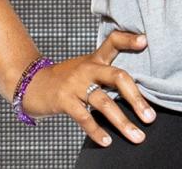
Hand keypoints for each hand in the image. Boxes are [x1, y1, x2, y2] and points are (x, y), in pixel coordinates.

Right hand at [18, 29, 155, 147]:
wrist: (32, 84)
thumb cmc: (65, 79)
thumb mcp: (85, 68)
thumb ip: (106, 72)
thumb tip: (135, 90)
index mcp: (95, 59)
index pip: (113, 42)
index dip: (129, 40)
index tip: (145, 41)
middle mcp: (88, 68)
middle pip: (118, 77)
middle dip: (137, 99)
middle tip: (150, 117)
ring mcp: (75, 84)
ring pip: (105, 102)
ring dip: (122, 122)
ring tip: (136, 136)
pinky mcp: (64, 100)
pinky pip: (84, 117)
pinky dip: (97, 131)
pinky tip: (107, 141)